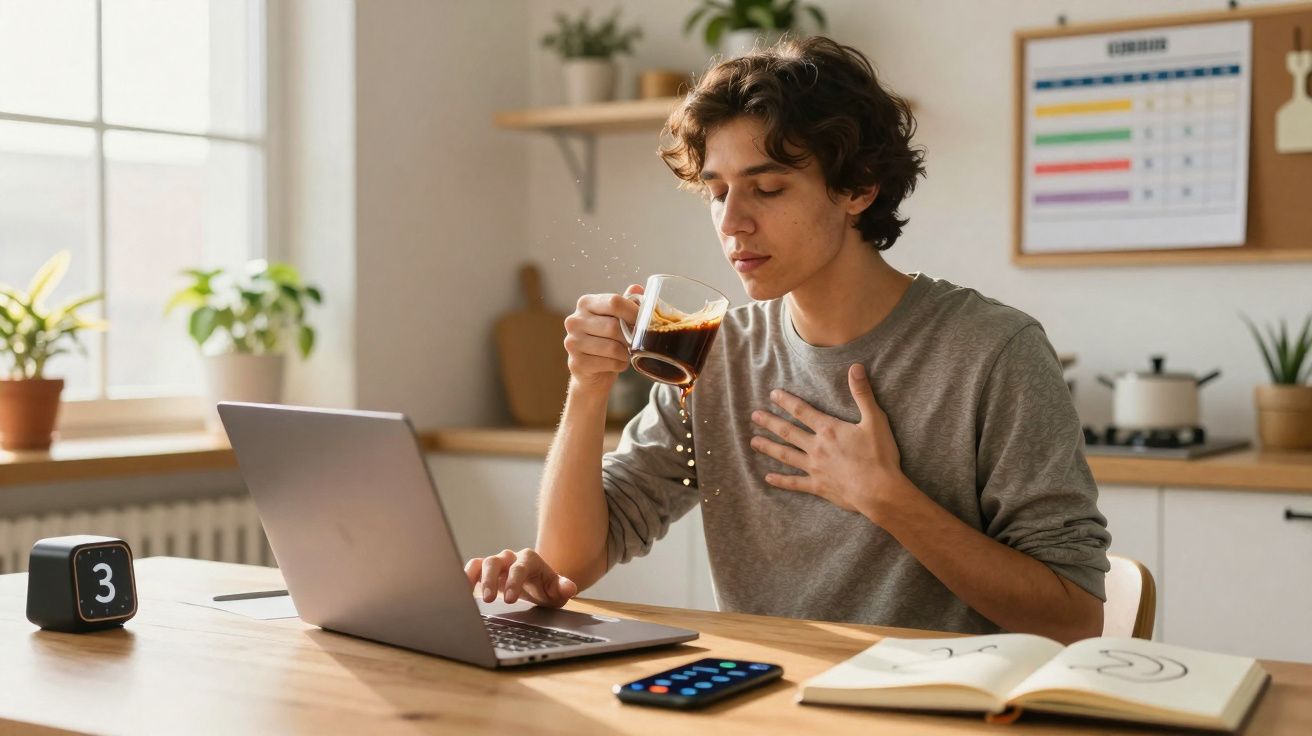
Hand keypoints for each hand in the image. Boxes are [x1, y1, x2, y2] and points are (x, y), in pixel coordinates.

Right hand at [463, 548, 578, 606]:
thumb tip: (569, 588)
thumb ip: (562, 588)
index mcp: (529, 561)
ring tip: (468, 595)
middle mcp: (511, 558)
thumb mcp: (557, 592)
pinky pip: (472, 568)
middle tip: (489, 599)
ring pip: (482, 563)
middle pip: (496, 561)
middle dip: (491, 579)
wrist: (537, 586)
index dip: (514, 582)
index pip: (519, 568)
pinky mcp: (485, 571)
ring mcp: (497, 563)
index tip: (509, 600)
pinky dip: (465, 577)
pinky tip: (460, 592)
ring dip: (475, 578)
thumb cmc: (546, 589)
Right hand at [563, 284, 643, 392]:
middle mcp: (574, 320)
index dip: (633, 312)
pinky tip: (617, 363)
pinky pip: (609, 363)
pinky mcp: (577, 363)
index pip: (614, 302)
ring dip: (626, 353)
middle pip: (614, 326)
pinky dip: (620, 365)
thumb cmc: (607, 339)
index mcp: (585, 303)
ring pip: (612, 347)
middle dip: (630, 337)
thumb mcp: (616, 317)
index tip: (645, 322)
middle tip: (636, 342)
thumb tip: (637, 288)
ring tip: (626, 354)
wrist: (591, 370)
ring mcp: (572, 342)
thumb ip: (626, 302)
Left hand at [749, 363, 909, 516]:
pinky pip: (794, 483)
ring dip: (769, 447)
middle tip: (754, 416)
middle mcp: (816, 447)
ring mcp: (814, 468)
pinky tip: (768, 478)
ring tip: (753, 442)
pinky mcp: (817, 486)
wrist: (879, 491)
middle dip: (770, 422)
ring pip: (786, 455)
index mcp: (828, 429)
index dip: (786, 402)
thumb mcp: (875, 420)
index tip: (772, 395)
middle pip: (788, 432)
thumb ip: (862, 394)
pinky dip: (780, 481)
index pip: (802, 411)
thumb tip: (855, 367)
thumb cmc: (879, 456)